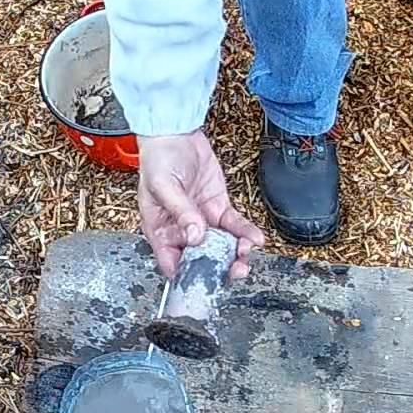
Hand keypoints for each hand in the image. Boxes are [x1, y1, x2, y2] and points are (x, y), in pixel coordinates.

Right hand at [136, 131, 265, 279]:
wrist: (175, 133)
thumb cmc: (158, 159)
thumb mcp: (164, 186)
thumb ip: (181, 212)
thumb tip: (195, 236)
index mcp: (160, 230)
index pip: (172, 262)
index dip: (188, 275)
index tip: (206, 279)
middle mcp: (181, 230)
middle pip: (201, 259)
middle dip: (220, 268)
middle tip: (235, 269)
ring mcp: (201, 220)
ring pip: (221, 246)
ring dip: (236, 252)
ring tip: (247, 250)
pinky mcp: (218, 208)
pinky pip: (234, 226)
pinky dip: (245, 233)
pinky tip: (255, 237)